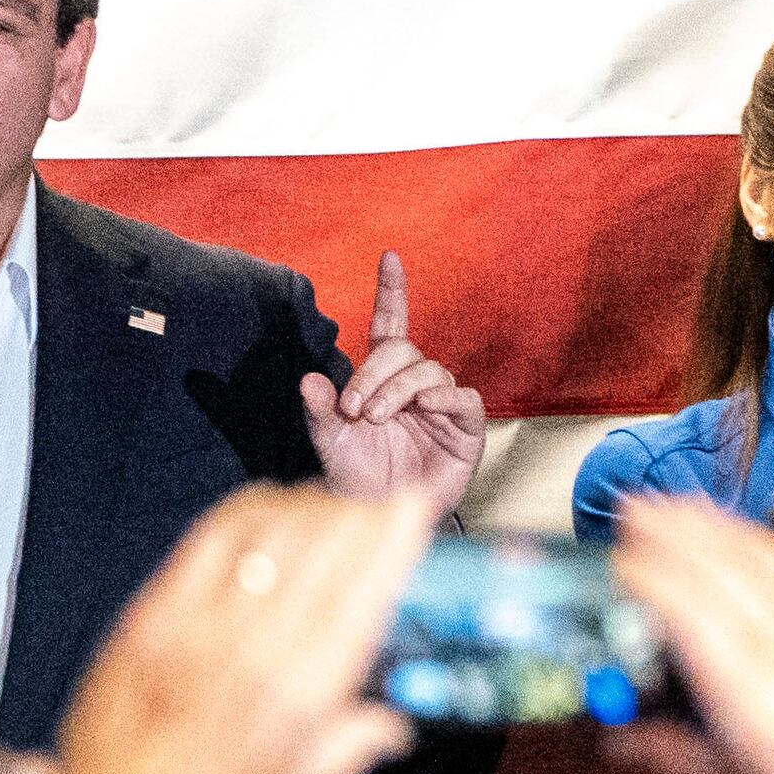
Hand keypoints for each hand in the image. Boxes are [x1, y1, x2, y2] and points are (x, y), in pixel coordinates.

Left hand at [13, 485, 429, 773]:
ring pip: (265, 532)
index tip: (412, 506)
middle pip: (319, 548)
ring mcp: (192, 631)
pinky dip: (243, 515)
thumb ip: (344, 749)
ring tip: (323, 509)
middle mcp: (249, 654)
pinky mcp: (145, 620)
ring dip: (303, 507)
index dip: (391, 538)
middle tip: (374, 508)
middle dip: (356, 514)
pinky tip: (262, 512)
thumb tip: (389, 723)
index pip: (359, 593)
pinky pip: (205, 542)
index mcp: (296, 702)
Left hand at [299, 254, 486, 517]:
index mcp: (382, 380)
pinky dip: (445, 397)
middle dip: (375, 373)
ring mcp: (441, 405)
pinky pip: (464, 399)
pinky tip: (426, 406)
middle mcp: (413, 386)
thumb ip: (321, 412)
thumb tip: (308, 380)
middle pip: (404, 350)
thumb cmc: (357, 477)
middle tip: (355, 408)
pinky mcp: (465, 429)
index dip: (392, 291)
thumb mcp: (331, 443)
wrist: (378, 516)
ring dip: (398, 390)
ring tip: (375, 418)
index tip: (389, 256)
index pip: (389, 325)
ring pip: (429, 371)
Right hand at [608, 495, 773, 773]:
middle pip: (739, 572)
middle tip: (639, 511)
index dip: (648, 574)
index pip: (693, 614)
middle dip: (683, 532)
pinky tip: (765, 571)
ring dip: (732, 534)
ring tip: (691, 516)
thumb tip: (628, 737)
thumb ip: (681, 763)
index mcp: (767, 716)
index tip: (615, 556)